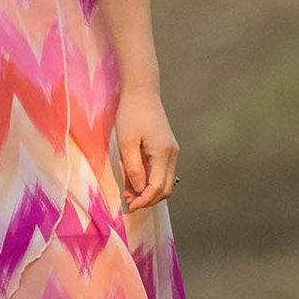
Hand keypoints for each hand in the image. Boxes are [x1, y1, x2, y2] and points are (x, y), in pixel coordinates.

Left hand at [115, 90, 178, 214]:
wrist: (142, 92)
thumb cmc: (131, 115)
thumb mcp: (126, 143)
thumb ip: (133, 168)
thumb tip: (139, 189)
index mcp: (163, 154)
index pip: (157, 187)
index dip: (143, 200)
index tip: (129, 207)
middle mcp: (173, 155)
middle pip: (165, 189)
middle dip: (148, 199)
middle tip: (128, 202)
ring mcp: (172, 152)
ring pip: (165, 182)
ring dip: (149, 191)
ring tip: (129, 193)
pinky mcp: (167, 148)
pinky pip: (161, 172)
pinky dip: (150, 180)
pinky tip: (135, 181)